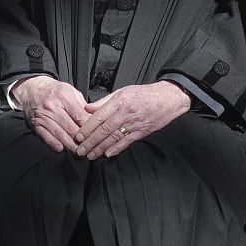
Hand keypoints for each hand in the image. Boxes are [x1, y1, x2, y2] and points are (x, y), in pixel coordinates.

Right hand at [11, 76, 88, 152]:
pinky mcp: (36, 124)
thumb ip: (82, 104)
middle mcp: (53, 106)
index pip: (80, 116)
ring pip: (60, 135)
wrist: (32, 89)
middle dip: (81, 140)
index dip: (89, 128)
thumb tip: (93, 117)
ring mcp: (43, 116)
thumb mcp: (71, 91)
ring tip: (78, 151)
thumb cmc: (53, 91)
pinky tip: (61, 148)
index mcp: (64, 96)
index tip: (95, 135)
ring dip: (70, 145)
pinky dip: (54, 144)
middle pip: (71, 128)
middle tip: (89, 146)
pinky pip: (46, 137)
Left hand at [74, 81, 190, 159]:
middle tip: (80, 150)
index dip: (87, 128)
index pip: (99, 116)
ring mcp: (135, 123)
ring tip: (90, 154)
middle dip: (90, 142)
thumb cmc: (144, 94)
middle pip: (104, 130)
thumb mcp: (122, 91)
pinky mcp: (142, 131)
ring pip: (113, 138)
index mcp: (120, 100)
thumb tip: (88, 108)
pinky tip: (107, 154)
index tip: (78, 136)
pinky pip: (126, 142)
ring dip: (100, 148)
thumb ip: (104, 101)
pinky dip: (116, 149)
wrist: (167, 98)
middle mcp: (126, 112)